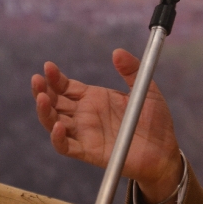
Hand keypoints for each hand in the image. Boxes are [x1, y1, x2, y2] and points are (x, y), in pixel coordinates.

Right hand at [31, 49, 183, 203]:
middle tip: (37, 79)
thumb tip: (117, 52)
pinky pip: (67, 147)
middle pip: (55, 103)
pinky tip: (58, 126)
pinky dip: (58, 138)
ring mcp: (85, 134)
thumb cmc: (155, 120)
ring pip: (54, 123)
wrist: (165, 150)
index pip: (66, 87)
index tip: (48, 66)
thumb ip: (132, 71)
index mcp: (94, 98)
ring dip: (44, 111)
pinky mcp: (90, 152)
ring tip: (42, 98)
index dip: (55, 77)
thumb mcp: (146, 89)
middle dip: (42, 91)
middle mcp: (85, 116)